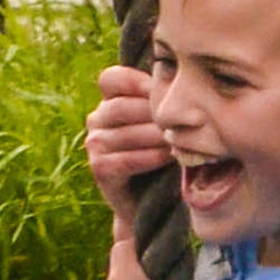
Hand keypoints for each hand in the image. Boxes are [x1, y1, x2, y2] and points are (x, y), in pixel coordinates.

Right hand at [84, 65, 171, 223]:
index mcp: (109, 102)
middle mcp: (97, 120)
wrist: (149, 201)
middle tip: (183, 122)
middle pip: (121, 107)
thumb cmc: (161, 154)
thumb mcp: (161, 123)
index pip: (111, 79)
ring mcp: (94, 145)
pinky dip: (149, 158)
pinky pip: (125, 160)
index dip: (136, 82)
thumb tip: (185, 80)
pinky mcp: (100, 169)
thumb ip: (161, 102)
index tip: (163, 93)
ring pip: (125, 134)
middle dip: (154, 114)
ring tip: (180, 141)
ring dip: (156, 137)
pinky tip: (168, 158)